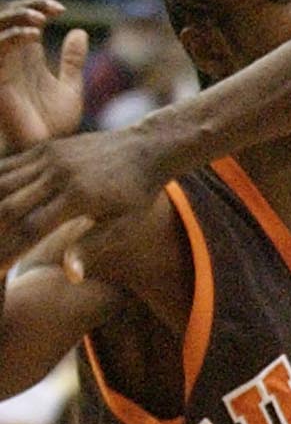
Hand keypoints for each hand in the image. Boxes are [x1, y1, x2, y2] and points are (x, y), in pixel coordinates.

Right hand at [0, 0, 87, 150]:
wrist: (44, 152)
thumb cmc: (54, 127)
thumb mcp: (69, 89)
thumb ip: (72, 62)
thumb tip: (80, 32)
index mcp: (28, 55)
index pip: (26, 18)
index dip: (39, 7)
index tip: (61, 10)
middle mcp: (13, 56)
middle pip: (10, 15)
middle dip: (29, 6)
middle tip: (52, 9)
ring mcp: (3, 65)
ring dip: (17, 17)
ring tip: (41, 18)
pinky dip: (13, 37)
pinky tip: (34, 35)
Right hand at [0, 124, 160, 272]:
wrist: (144, 149)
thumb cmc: (136, 195)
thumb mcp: (122, 226)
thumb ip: (91, 247)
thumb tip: (70, 276)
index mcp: (77, 197)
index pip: (32, 228)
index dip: (11, 249)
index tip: (0, 268)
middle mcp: (58, 174)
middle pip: (10, 206)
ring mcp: (49, 157)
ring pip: (4, 183)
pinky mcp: (45, 148)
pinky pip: (10, 165)